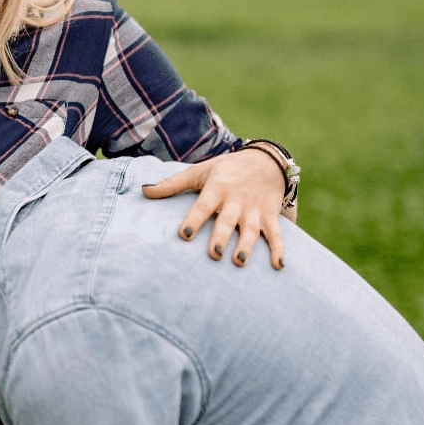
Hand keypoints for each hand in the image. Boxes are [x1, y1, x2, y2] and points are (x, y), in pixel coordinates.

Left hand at [142, 148, 286, 269]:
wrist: (265, 159)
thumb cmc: (225, 169)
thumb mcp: (199, 171)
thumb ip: (171, 184)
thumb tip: (143, 191)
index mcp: (217, 188)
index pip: (203, 205)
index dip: (194, 220)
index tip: (185, 235)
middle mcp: (236, 200)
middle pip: (227, 221)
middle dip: (222, 236)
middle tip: (214, 254)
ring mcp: (255, 209)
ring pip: (251, 230)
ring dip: (247, 246)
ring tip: (239, 262)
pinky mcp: (271, 216)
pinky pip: (277, 233)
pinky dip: (279, 249)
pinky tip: (278, 265)